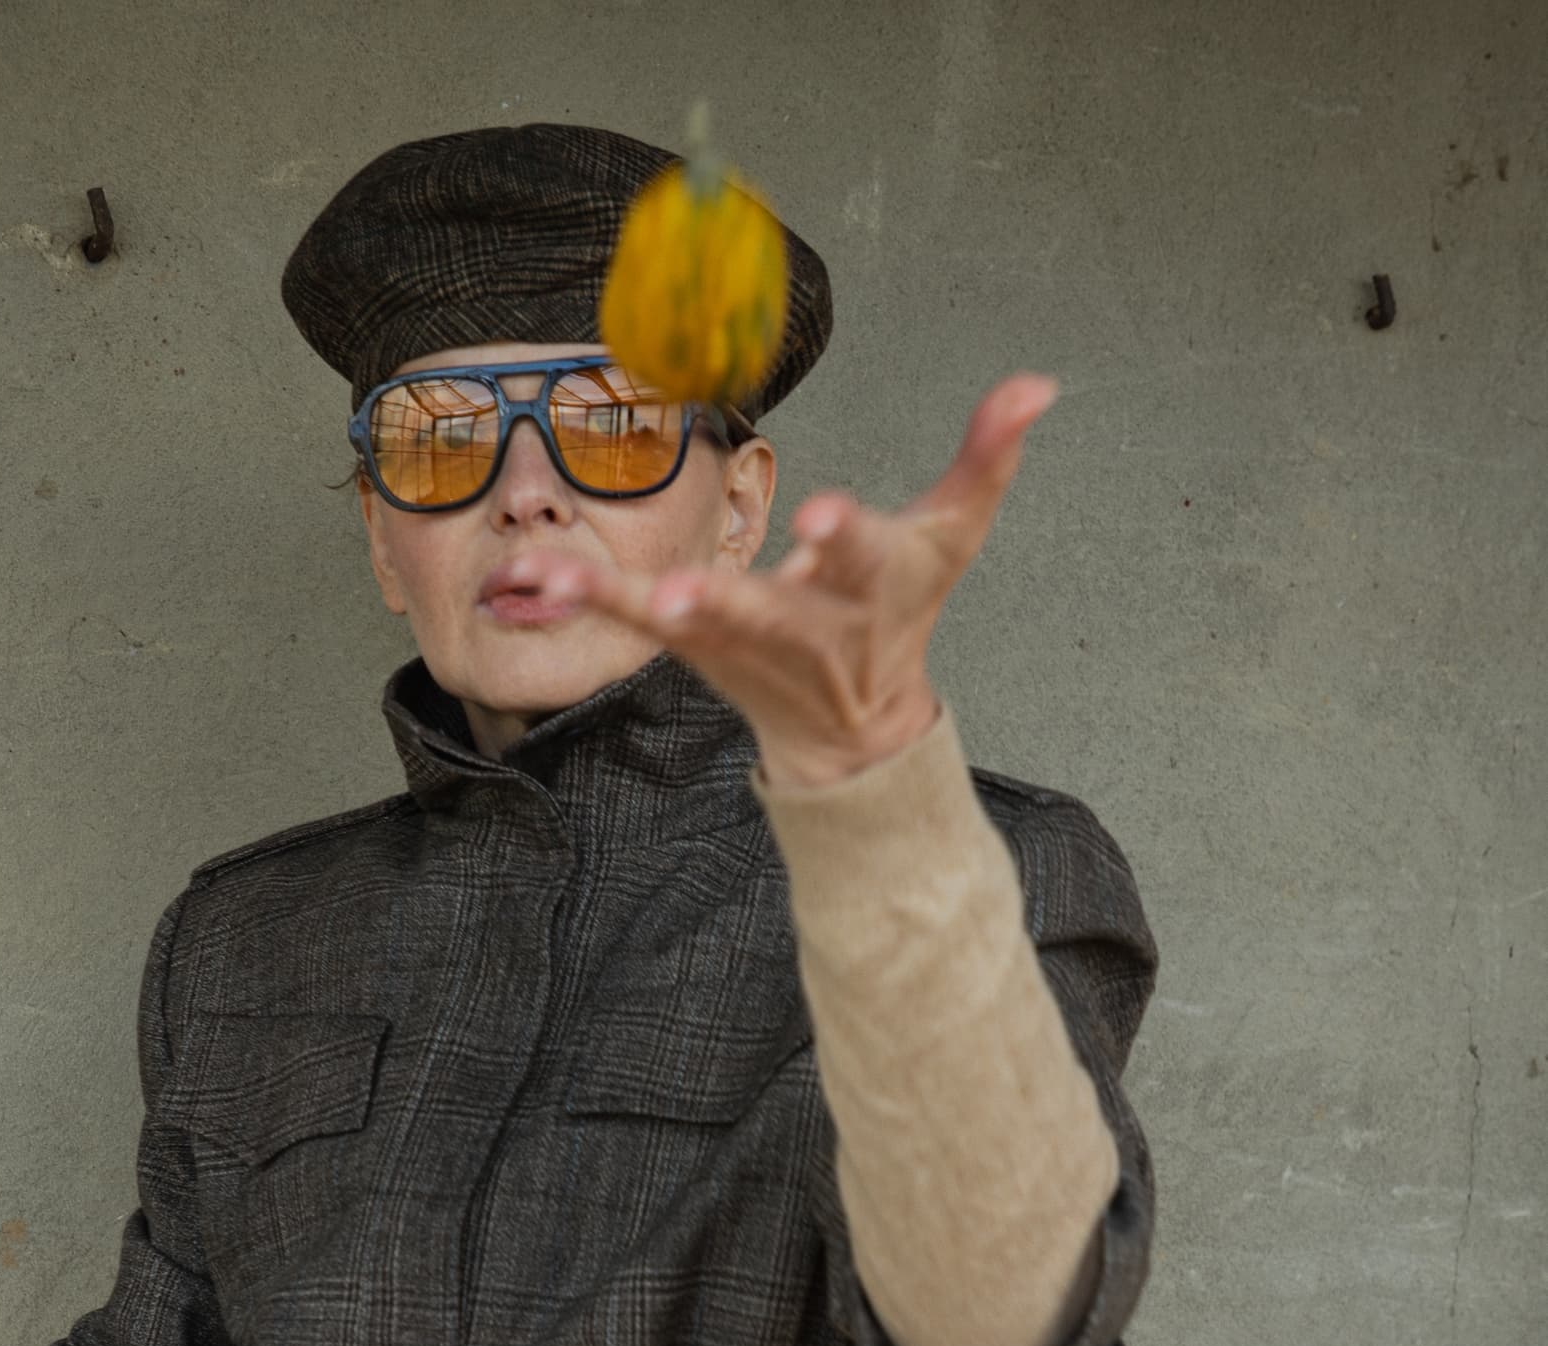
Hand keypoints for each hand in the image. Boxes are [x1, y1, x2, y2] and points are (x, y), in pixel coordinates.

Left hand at [529, 372, 1059, 789]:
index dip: (845, 539)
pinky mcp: (691, 645)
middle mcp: (804, 625)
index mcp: (872, 586)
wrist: (850, 729)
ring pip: (691, 623)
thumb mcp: (951, 537)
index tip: (823, 520)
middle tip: (684, 594)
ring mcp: (741, 641)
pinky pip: (632, 618)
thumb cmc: (899, 617)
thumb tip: (1038, 383)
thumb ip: (987, 456)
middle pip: (769, 613)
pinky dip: (588, 594)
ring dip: (639, 601)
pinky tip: (538, 574)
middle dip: (731, 602)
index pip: (864, 560)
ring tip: (579, 578)